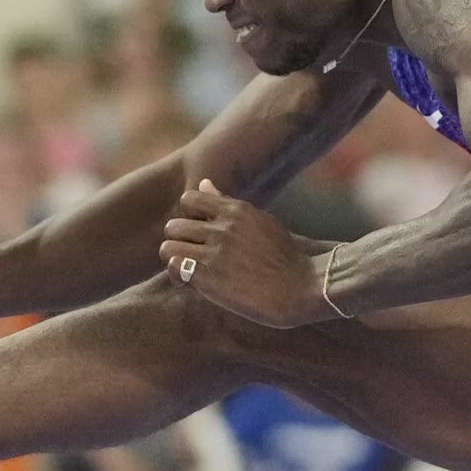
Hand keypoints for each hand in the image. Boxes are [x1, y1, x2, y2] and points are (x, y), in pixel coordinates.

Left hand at [160, 180, 329, 328]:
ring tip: (189, 269)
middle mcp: (222, 227)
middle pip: (174, 225)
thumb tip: (205, 182)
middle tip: (192, 255)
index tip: (198, 231)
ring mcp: (214, 252)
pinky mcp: (209, 277)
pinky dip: (178, 276)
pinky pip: (174, 268)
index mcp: (236, 210)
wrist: (301, 288)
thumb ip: (228, 203)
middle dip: (179, 240)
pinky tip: (193, 282)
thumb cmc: (285, 258)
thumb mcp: (261, 222)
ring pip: (168, 247)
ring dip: (175, 259)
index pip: (189, 199)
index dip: (188, 216)